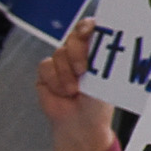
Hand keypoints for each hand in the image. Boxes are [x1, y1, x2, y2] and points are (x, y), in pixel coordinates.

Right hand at [37, 17, 115, 150]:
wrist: (80, 124)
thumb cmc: (97, 103)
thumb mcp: (104, 79)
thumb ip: (100, 60)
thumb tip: (103, 43)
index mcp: (95, 51)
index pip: (90, 28)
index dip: (87, 26)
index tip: (87, 32)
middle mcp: (78, 53)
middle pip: (72, 37)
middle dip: (77, 52)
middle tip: (83, 70)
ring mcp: (61, 62)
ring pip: (59, 53)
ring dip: (67, 74)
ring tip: (75, 90)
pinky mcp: (46, 72)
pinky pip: (46, 67)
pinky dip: (55, 81)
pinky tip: (63, 92)